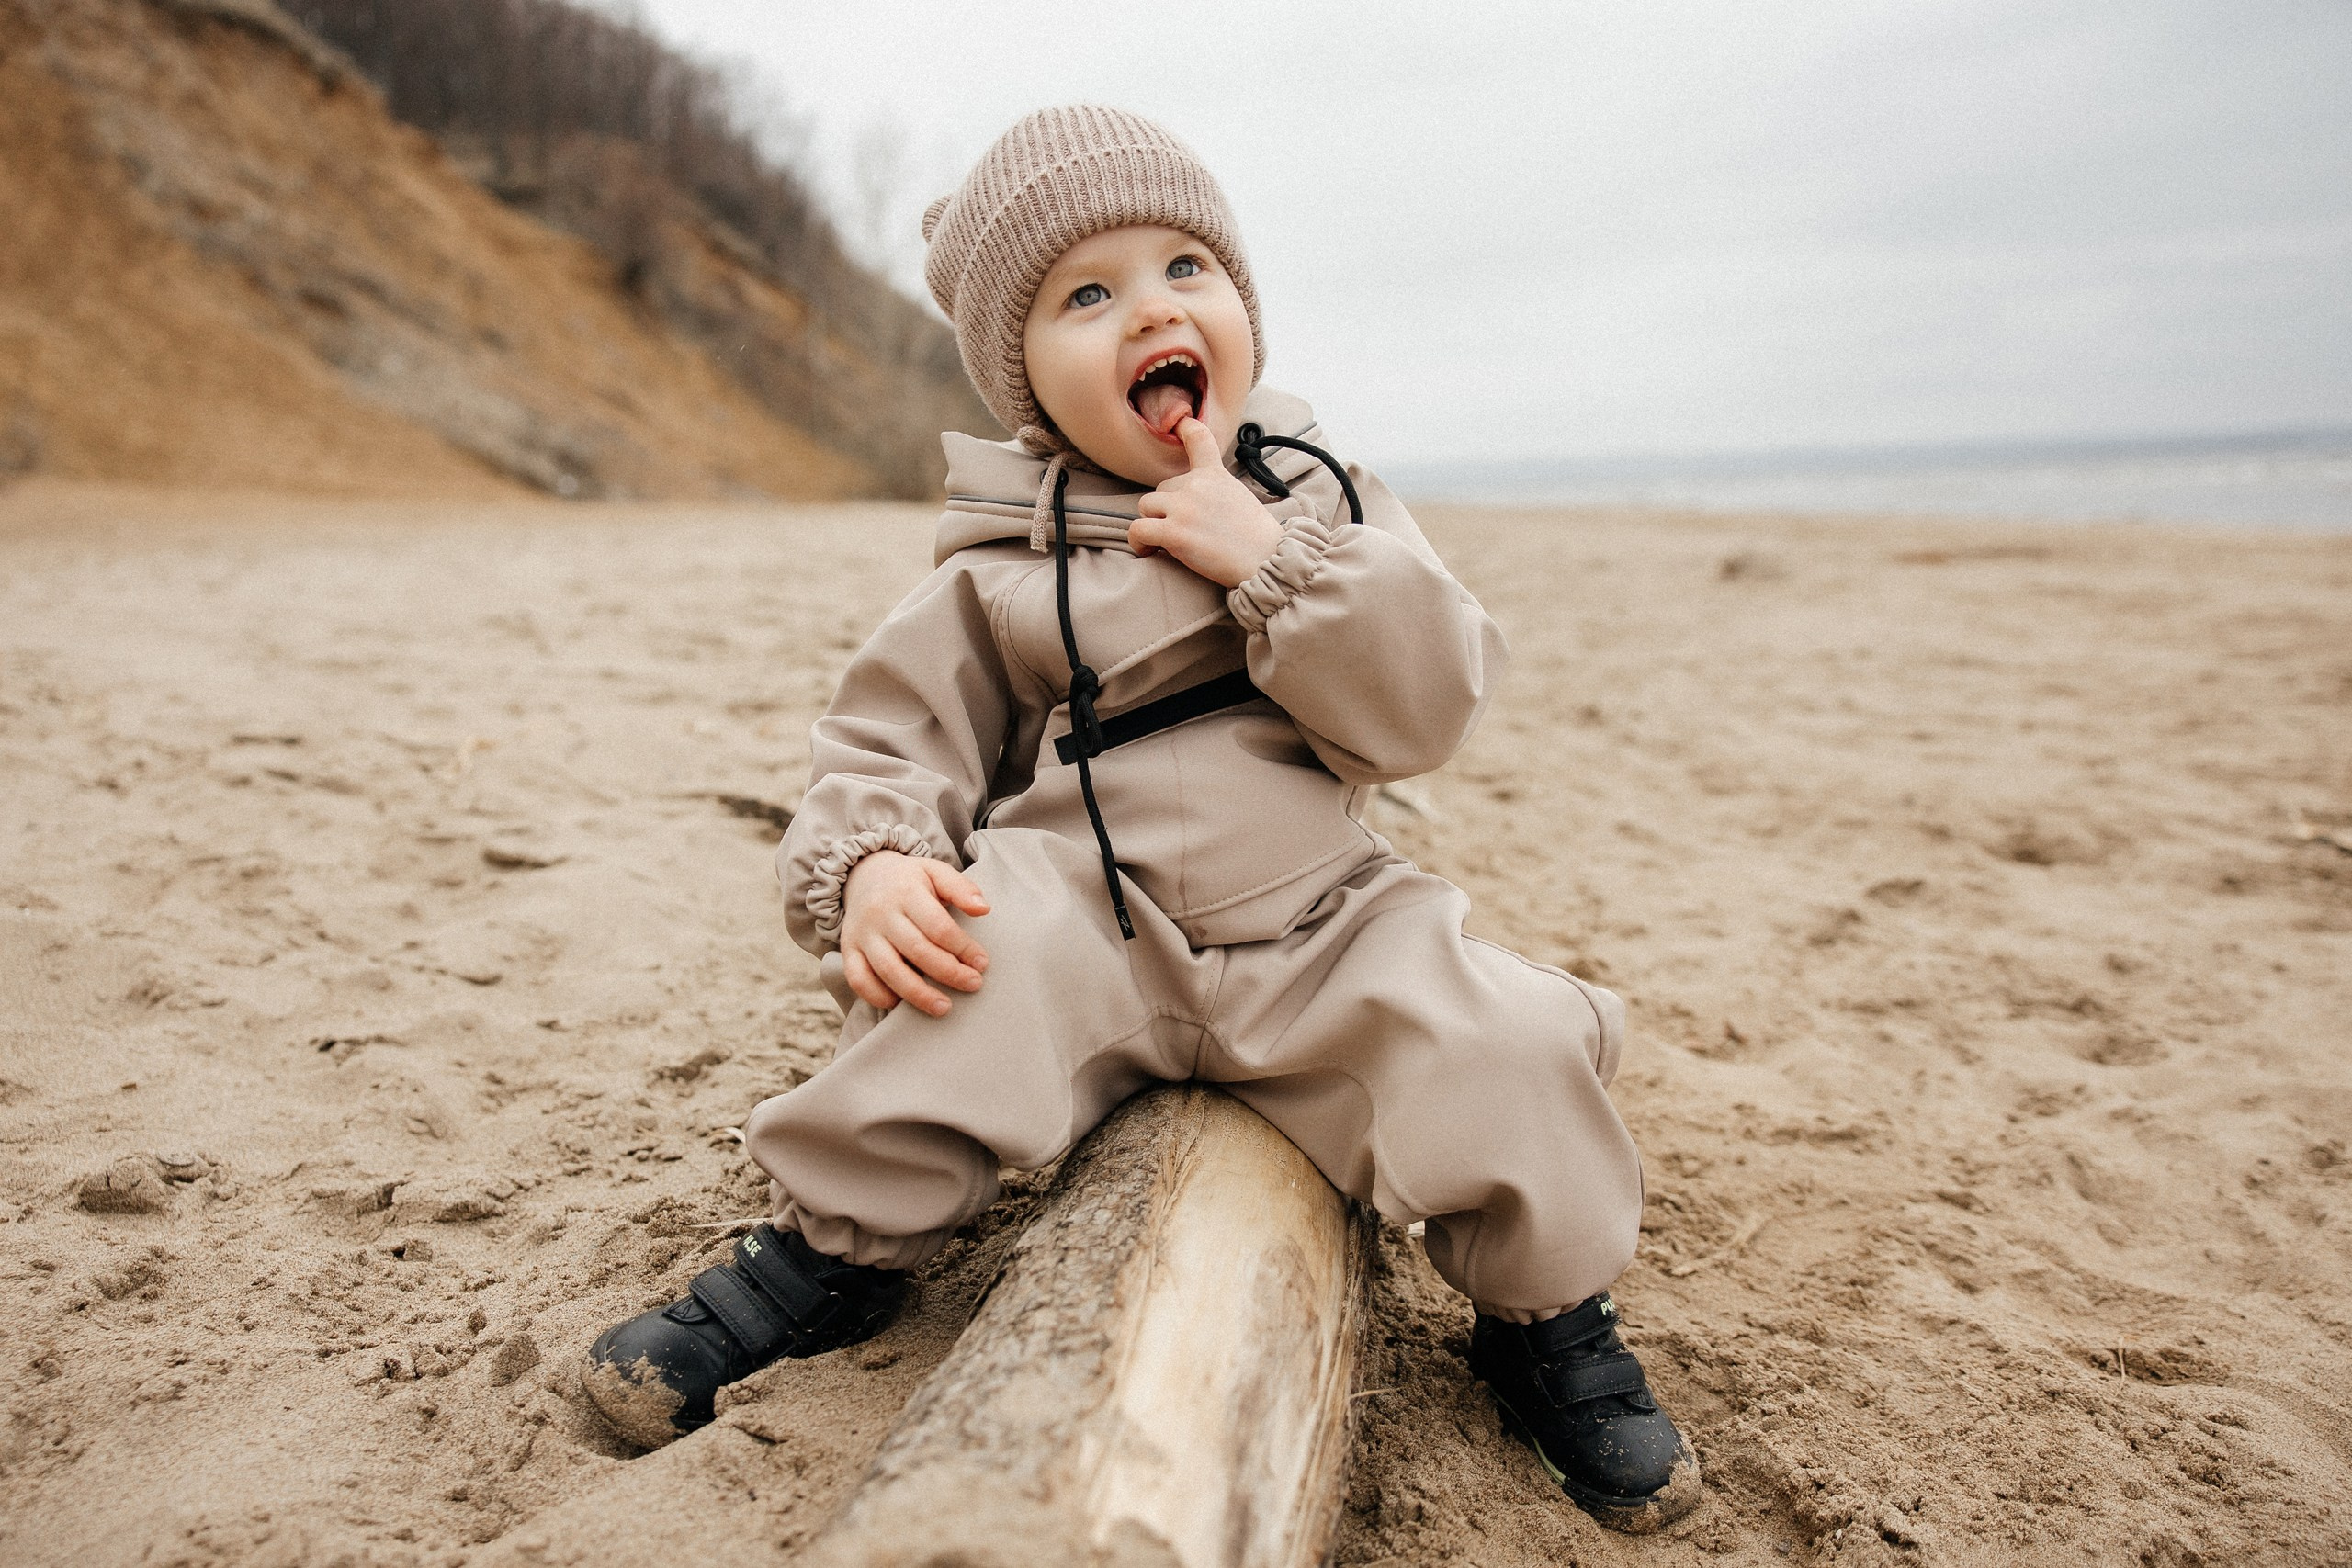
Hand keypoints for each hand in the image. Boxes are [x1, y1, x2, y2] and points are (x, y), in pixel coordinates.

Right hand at [839, 851, 989, 1016]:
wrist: (862, 875)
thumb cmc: (908, 880)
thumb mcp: (935, 871)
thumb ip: (961, 888)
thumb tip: (983, 909)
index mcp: (906, 892)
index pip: (938, 926)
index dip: (963, 948)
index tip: (982, 963)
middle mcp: (881, 914)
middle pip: (917, 950)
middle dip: (949, 972)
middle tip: (973, 984)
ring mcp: (863, 934)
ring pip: (889, 969)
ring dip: (918, 994)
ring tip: (943, 1007)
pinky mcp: (849, 950)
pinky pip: (859, 979)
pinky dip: (878, 996)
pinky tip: (900, 1004)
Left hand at [1130, 418, 1286, 587]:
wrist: (1266, 559)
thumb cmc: (1256, 538)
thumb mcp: (1239, 497)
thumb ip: (1214, 488)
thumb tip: (1191, 498)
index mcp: (1215, 475)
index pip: (1199, 439)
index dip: (1186, 428)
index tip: (1180, 423)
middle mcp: (1196, 485)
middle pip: (1162, 488)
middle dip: (1167, 508)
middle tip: (1184, 529)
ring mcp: (1183, 507)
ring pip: (1146, 506)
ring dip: (1152, 523)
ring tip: (1164, 542)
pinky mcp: (1174, 532)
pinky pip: (1138, 529)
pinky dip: (1139, 541)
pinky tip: (1148, 550)